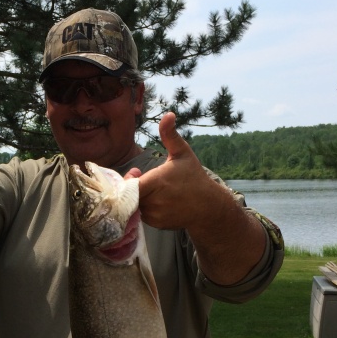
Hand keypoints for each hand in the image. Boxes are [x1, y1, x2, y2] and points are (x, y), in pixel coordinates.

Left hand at [132, 112, 266, 282]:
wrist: (208, 207)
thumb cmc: (194, 178)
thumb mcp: (182, 153)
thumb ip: (170, 135)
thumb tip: (168, 113)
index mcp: (156, 182)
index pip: (129, 184)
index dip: (129, 179)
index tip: (137, 172)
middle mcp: (153, 201)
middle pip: (129, 194)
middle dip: (133, 187)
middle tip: (144, 180)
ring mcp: (154, 214)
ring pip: (135, 205)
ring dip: (138, 198)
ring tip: (153, 191)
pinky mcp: (156, 224)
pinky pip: (142, 215)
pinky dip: (145, 208)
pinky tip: (158, 202)